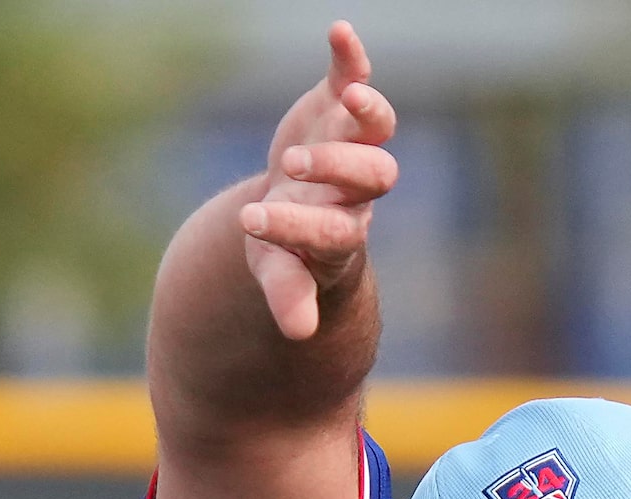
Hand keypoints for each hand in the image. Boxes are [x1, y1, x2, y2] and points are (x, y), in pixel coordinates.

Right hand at [237, 22, 397, 341]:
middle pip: (374, 178)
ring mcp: (352, 147)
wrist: (300, 212)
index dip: (299, 227)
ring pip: (377, 131)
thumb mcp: (281, 270)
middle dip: (338, 168)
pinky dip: (350, 59)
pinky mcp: (338, 110)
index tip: (254, 222)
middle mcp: (356, 191)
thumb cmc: (288, 246)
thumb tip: (299, 333)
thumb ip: (290, 294)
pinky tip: (341, 32)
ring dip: (367, 113)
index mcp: (339, 232)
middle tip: (292, 165)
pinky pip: (353, 81)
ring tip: (350, 98)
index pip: (334, 232)